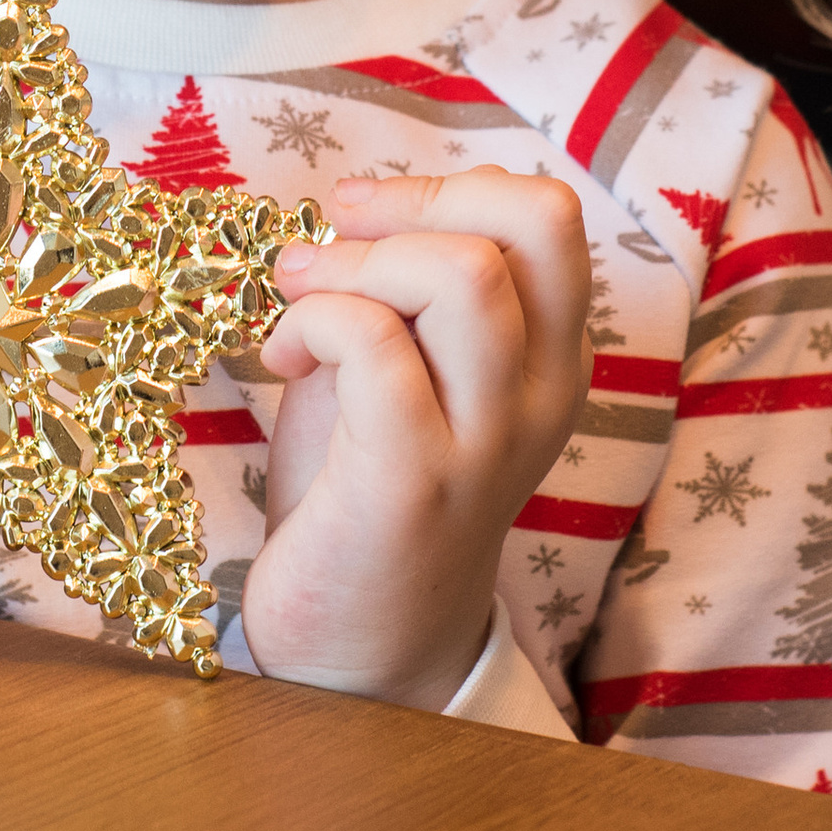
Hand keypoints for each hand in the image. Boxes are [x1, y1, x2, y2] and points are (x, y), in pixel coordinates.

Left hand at [243, 170, 590, 709]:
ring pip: (462, 274)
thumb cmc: (369, 481)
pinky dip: (314, 319)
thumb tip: (364, 203)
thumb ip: (413, 286)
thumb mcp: (411, 364)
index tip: (369, 213)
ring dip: (357, 260)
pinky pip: (374, 341)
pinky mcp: (412, 480)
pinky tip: (282, 359)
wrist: (357, 646)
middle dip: (410, 203)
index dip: (451, 185)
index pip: (549, 216)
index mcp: (549, 357)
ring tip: (301, 295)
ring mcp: (484, 440)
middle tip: (335, 240)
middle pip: (528, 224)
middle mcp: (539, 395)